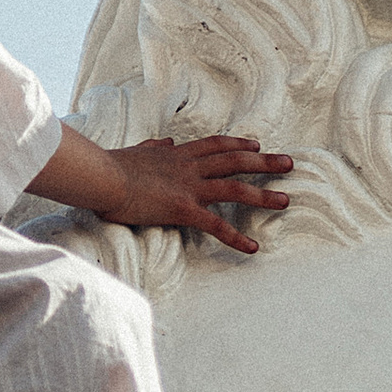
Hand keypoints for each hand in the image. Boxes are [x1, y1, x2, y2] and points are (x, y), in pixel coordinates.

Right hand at [31, 124, 292, 255]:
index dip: (238, 144)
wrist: (102, 177)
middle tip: (289, 163)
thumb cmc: (111, 167)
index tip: (256, 145)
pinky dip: (236, 237)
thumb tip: (163, 143)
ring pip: (235, 188)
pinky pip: (216, 225)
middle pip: (235, 160)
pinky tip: (253, 248)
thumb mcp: (136, 152)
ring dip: (263, 194)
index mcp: (177, 155)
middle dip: (264, 162)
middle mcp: (189, 167)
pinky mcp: (183, 209)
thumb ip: (153, 148)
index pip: (215, 145)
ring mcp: (189, 187)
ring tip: (286, 200)